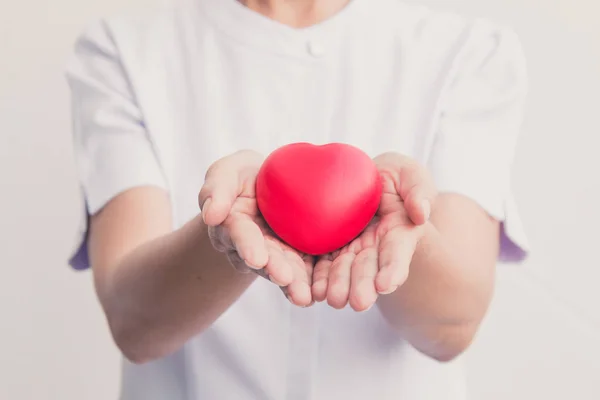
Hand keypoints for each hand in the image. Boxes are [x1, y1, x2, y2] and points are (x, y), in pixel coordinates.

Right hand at [198, 150, 313, 306]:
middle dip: (273, 269)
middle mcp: (251, 246)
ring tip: (303, 296)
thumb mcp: (227, 172)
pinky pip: (303, 270)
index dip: (248, 245)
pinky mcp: (295, 257)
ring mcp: (274, 254)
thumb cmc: (243, 176)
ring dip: (292, 283)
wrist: (269, 184)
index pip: (239, 233)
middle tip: (284, 278)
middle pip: (262, 259)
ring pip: (282, 270)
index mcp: (232, 224)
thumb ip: (217, 189)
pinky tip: (319, 292)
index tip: (256, 258)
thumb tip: (211, 216)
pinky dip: (310, 281)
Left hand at [312, 152, 436, 310]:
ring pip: (345, 271)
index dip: (393, 269)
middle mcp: (374, 248)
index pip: (397, 253)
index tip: (385, 284)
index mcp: (398, 233)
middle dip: (363, 285)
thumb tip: (421, 213)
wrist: (362, 180)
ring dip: (340, 286)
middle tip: (358, 302)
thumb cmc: (391, 176)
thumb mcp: (408, 174)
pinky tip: (313, 291)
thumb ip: (418, 189)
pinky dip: (319, 279)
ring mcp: (351, 251)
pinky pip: (323, 265)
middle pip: (369, 269)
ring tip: (334, 299)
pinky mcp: (329, 249)